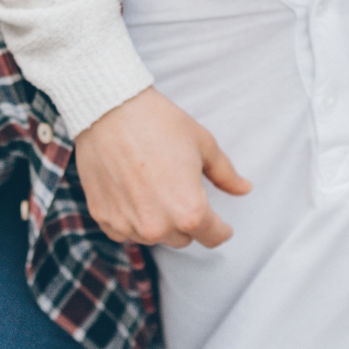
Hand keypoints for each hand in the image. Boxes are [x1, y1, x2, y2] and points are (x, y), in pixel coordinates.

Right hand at [73, 88, 250, 248]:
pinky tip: (131, 189)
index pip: (214, 238)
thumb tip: (245, 189)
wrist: (109, 110)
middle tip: (180, 188)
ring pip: (154, 236)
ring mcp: (128, 226)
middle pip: (183, 238)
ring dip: (158, 220)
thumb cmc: (159, 123)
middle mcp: (158, 227)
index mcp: (190, 212)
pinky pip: (125, 230)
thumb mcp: (203, 145)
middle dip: (187, 220)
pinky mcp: (103, 219)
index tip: (221, 224)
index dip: (221, 229)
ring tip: (153, 183)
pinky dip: (131, 217)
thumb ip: (226, 175)